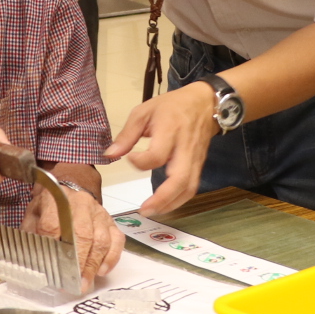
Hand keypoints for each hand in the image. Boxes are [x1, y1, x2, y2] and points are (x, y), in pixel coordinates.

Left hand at [22, 181, 122, 291]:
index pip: (53, 226)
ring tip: (86, 282)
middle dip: (79, 263)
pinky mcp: (110, 221)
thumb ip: (31, 237)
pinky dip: (111, 257)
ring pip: (101, 239)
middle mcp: (80, 204)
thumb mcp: (33, 217)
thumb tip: (31, 263)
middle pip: (82, 235)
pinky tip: (102, 270)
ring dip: (94, 264)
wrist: (69, 189)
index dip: (53, 250)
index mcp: (55, 201)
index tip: (53, 271)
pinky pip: (117, 240)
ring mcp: (98, 212)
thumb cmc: (50, 208)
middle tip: (74, 283)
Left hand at [105, 85, 218, 216]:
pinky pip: (191, 187)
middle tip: (143, 209)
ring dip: (171, 204)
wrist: (205, 103)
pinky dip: (179, 200)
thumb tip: (109, 154)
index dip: (141, 162)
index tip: (130, 158)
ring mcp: (195, 159)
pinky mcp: (199, 165)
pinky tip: (164, 205)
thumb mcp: (145, 111)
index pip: (158, 155)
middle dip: (162, 198)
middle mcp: (185, 148)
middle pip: (179, 179)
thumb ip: (127, 134)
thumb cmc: (171, 106)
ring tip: (151, 211)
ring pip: (188, 188)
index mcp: (170, 131)